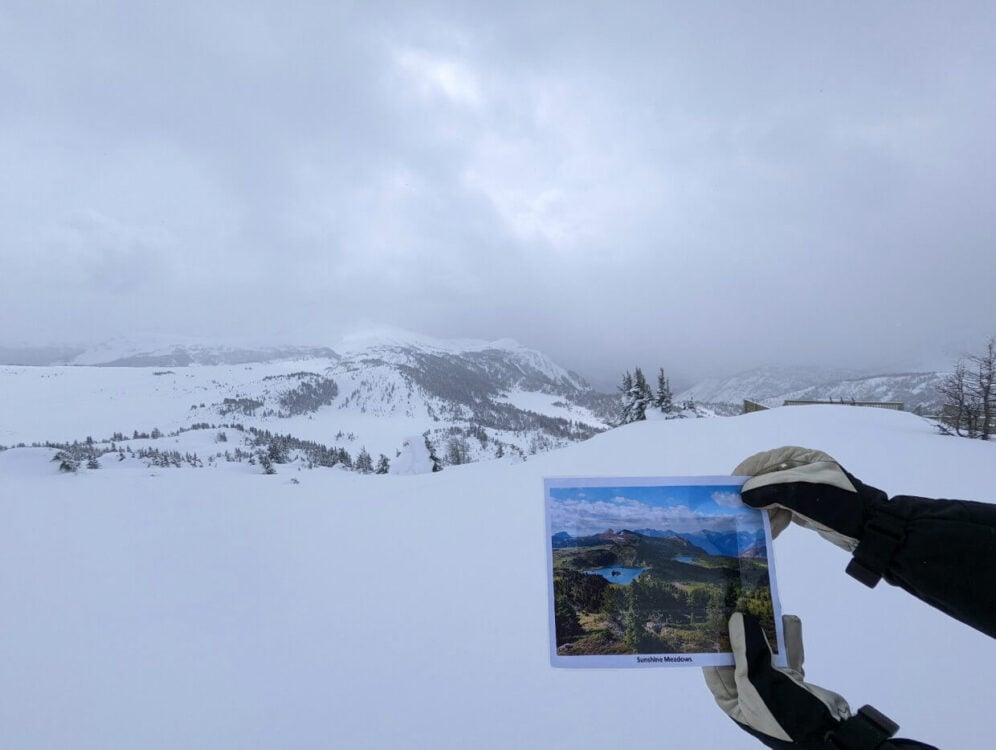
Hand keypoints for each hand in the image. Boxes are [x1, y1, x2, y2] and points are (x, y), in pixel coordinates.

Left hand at [703, 613, 903, 748]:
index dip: (713, 643)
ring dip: (768, 630)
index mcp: (734, 700)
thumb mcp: (758, 682)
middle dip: (743, 631)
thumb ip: (746, 649)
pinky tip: (789, 621)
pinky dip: (789, 638)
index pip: (716, 668)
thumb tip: (737, 618)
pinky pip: (788, 654)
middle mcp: (750, 692)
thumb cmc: (783, 714)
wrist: (831, 731)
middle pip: (741, 655)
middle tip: (738, 603)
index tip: (711, 617)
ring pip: (766, 651)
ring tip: (764, 605)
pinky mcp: (794, 679)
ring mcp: (773, 684)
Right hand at [733, 446, 887, 552]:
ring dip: (761, 513)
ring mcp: (801, 490)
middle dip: (750, 497)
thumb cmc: (836, 502)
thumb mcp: (800, 492)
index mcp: (798, 458)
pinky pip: (780, 512)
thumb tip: (742, 494)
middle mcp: (797, 471)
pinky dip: (773, 521)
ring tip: (750, 527)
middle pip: (764, 481)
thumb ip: (768, 489)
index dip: (743, 474)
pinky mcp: (804, 508)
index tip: (726, 490)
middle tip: (735, 512)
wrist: (869, 527)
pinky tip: (766, 533)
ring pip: (771, 499)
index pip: (762, 462)